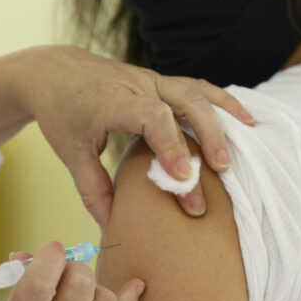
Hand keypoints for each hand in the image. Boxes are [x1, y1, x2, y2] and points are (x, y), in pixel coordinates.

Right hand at [0, 241, 144, 300]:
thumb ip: (16, 295)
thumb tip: (29, 256)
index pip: (40, 283)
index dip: (48, 255)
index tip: (48, 249)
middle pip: (80, 286)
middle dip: (73, 266)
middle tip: (62, 272)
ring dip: (94, 286)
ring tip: (78, 293)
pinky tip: (132, 286)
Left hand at [16, 46, 254, 230]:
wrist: (54, 71)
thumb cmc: (61, 113)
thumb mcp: (71, 154)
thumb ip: (93, 191)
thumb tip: (112, 229)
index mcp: (112, 101)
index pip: (152, 116)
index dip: (171, 145)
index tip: (183, 178)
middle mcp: (137, 84)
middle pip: (184, 101)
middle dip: (206, 136)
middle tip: (221, 171)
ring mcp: (152, 79)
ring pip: (196, 91)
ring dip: (221, 117)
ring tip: (247, 142)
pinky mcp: (160, 81)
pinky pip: (198, 87)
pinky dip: (222, 102)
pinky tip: (245, 119)